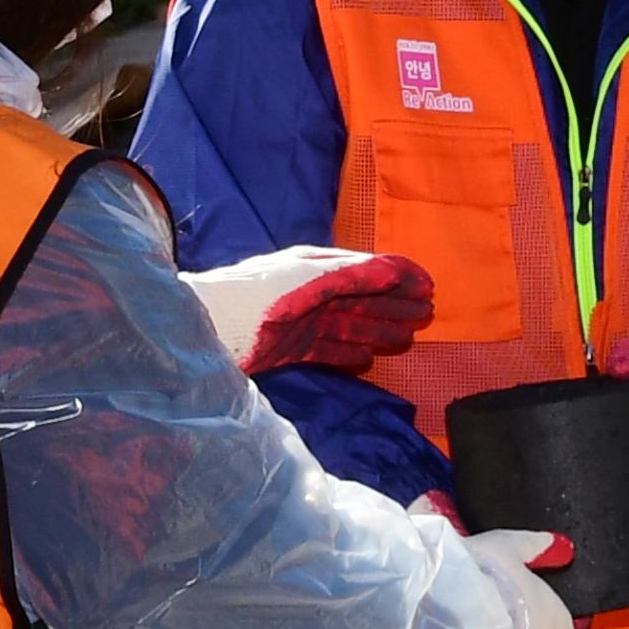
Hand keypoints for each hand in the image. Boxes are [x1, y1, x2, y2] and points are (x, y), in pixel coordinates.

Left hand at [183, 247, 434, 375]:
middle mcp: (309, 291)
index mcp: (313, 267)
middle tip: (428, 312)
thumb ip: (346, 275)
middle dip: (396, 303)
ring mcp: (299, 320)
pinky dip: (350, 353)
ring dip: (379, 329)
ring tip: (407, 337)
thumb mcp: (302, 281)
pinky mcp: (286, 347)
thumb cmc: (249, 300)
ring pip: (349, 323)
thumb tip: (388, 269)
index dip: (399, 274)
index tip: (428, 285)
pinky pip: (328, 349)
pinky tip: (367, 361)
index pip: (366, 267)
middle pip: (362, 296)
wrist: (199, 331)